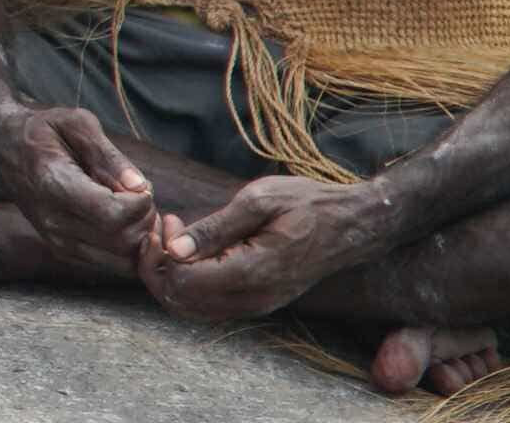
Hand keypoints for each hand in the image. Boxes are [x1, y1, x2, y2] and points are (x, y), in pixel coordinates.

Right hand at [0, 101, 165, 271]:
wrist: (3, 149)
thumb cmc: (42, 131)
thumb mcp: (76, 123)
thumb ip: (108, 155)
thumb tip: (140, 187)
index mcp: (53, 183)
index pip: (112, 215)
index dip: (140, 205)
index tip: (141, 186)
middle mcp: (52, 220)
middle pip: (121, 240)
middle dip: (144, 219)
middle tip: (140, 195)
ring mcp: (55, 240)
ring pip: (120, 260)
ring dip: (138, 236)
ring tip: (131, 207)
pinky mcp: (62, 251)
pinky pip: (111, 264)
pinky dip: (128, 249)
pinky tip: (122, 220)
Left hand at [139, 173, 394, 321]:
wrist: (352, 225)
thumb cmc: (308, 204)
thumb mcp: (259, 200)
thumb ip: (216, 227)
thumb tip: (176, 247)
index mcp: (252, 272)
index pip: (183, 280)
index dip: (162, 252)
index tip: (168, 220)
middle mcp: (253, 299)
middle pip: (180, 301)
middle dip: (157, 266)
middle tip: (162, 229)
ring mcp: (256, 305)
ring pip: (191, 308)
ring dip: (170, 277)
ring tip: (173, 238)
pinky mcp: (258, 303)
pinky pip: (209, 306)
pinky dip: (188, 285)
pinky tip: (191, 253)